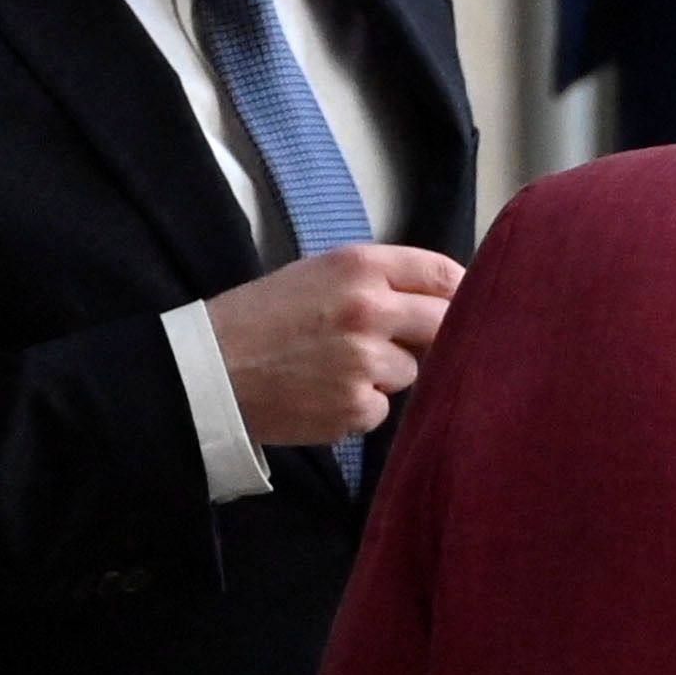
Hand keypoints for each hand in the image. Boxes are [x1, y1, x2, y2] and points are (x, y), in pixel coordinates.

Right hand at [207, 244, 462, 447]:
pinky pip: (384, 407)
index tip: (467, 305)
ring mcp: (366, 361)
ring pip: (415, 371)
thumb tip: (445, 301)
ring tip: (337, 367)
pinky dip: (362, 406)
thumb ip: (380, 281)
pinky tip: (324, 394)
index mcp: (360, 267)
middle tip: (404, 343)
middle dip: (433, 337)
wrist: (209, 369)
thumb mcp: (317, 274)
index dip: (461, 293)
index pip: (445, 274)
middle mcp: (370, 309)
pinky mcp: (357, 406)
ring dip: (389, 374)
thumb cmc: (262, 318)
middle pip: (446, 324)